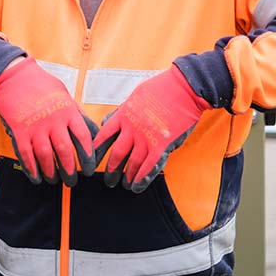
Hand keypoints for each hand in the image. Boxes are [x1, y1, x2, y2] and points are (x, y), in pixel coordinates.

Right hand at [0, 57, 97, 186]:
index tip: (89, 168)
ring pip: (45, 156)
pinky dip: (31, 168)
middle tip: (72, 180)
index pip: (83, 137)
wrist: (14, 76)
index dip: (88, 156)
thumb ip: (78, 114)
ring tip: (54, 179)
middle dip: (70, 170)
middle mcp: (53, 120)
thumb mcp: (65, 95)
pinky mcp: (19, 130)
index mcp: (67, 110)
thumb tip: (93, 132)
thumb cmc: (41, 84)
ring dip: (50, 171)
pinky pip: (25, 154)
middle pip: (65, 151)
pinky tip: (36, 176)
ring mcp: (35, 125)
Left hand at [93, 65, 210, 192]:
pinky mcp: (163, 145)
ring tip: (124, 184)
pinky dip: (143, 178)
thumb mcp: (133, 97)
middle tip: (108, 180)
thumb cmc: (160, 89)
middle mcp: (132, 128)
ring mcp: (147, 137)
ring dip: (127, 176)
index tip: (92, 160)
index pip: (104, 136)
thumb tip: (106, 122)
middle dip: (111, 170)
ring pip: (133, 163)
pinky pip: (150, 166)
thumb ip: (120, 112)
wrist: (183, 89)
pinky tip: (137, 186)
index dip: (97, 151)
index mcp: (123, 115)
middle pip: (116, 154)